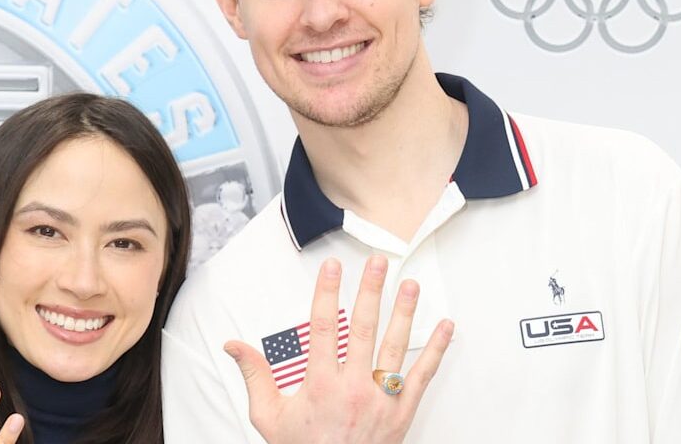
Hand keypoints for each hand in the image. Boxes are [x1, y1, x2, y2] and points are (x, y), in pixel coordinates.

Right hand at [223, 255, 453, 443]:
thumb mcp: (269, 417)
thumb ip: (255, 376)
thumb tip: (235, 346)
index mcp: (321, 385)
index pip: (324, 327)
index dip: (327, 293)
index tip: (332, 268)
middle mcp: (353, 388)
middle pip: (364, 328)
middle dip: (370, 291)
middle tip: (376, 263)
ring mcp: (381, 400)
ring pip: (395, 347)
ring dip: (404, 312)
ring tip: (410, 285)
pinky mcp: (402, 413)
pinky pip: (423, 376)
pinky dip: (436, 351)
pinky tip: (445, 328)